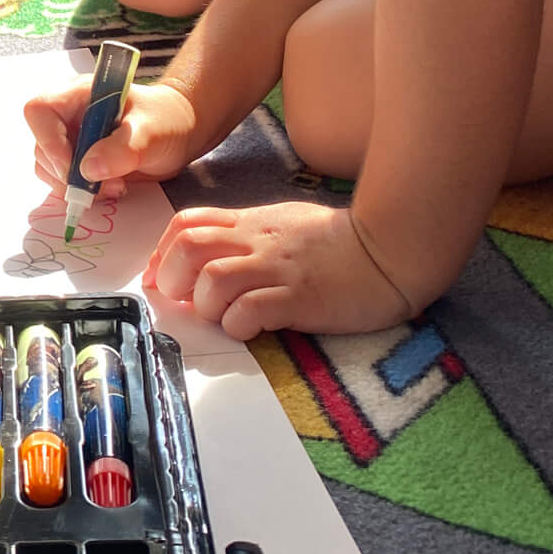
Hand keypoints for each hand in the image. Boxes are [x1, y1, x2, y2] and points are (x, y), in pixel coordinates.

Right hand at [26, 78, 198, 194]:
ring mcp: (70, 138)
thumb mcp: (152, 131)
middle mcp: (67, 115)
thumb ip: (123, 148)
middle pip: (42, 146)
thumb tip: (89, 170)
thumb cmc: (167, 119)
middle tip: (103, 186)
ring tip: (114, 186)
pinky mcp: (77, 160)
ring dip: (75, 186)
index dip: (49, 141)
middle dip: (68, 173)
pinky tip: (110, 188)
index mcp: (78, 95)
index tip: (75, 167)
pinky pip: (62, 180)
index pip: (40, 111)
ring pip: (48, 167)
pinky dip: (81, 191)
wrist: (179, 132)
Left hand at [143, 200, 414, 339]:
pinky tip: (251, 330)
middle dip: (172, 278)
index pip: (186, 223)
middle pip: (188, 248)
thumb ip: (248, 236)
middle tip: (184, 303)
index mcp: (250, 223)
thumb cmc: (340, 242)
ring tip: (224, 318)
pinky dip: (238, 326)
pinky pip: (250, 310)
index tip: (161, 278)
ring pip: (212, 281)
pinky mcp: (299, 298)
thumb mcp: (285, 224)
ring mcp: (277, 269)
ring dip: (206, 306)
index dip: (162, 252)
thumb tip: (213, 258)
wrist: (391, 248)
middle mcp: (256, 241)